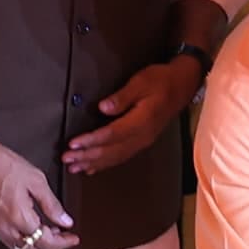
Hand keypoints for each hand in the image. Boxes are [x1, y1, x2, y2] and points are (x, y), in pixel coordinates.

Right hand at [0, 119, 79, 248]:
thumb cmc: (1, 163)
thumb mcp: (36, 180)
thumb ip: (52, 204)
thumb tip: (65, 220)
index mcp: (19, 217)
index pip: (45, 241)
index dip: (62, 242)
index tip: (72, 237)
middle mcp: (4, 227)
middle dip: (51, 247)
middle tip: (63, 238)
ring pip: (20, 247)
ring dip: (36, 244)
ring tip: (50, 232)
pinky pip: (8, 239)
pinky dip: (23, 238)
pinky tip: (30, 227)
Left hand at [63, 55, 200, 175]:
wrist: (182, 86)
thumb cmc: (160, 80)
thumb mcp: (141, 82)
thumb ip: (122, 97)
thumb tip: (102, 108)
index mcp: (142, 121)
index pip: (111, 134)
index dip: (91, 140)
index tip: (73, 143)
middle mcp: (142, 136)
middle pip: (111, 150)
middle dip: (87, 155)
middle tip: (66, 159)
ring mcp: (143, 141)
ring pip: (115, 157)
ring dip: (93, 163)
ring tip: (74, 167)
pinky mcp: (142, 142)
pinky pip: (121, 157)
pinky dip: (105, 164)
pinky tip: (92, 168)